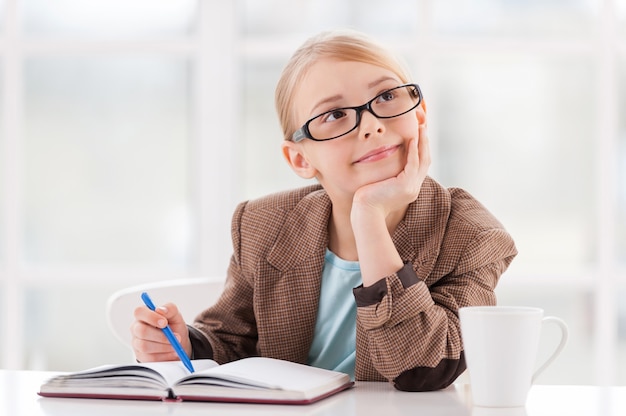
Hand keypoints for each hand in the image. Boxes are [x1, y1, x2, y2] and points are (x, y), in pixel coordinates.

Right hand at [131, 302, 191, 362]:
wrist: (178, 343)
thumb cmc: (173, 326)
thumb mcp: (176, 316)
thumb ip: (170, 309)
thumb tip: (161, 310)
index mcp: (144, 315)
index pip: (139, 311)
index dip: (151, 317)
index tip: (164, 322)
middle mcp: (137, 328)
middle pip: (141, 331)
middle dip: (161, 335)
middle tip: (175, 337)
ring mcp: (137, 343)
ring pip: (145, 346)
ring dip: (164, 346)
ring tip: (175, 345)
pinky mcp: (141, 356)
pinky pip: (150, 358)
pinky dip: (164, 356)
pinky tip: (172, 352)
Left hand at [349, 124, 430, 284]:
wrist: (365, 212)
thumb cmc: (367, 201)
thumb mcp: (379, 185)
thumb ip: (386, 176)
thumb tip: (382, 166)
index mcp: (409, 188)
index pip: (419, 165)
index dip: (421, 149)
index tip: (419, 134)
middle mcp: (413, 188)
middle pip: (426, 160)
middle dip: (425, 142)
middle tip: (424, 125)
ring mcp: (411, 187)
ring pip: (423, 159)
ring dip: (422, 141)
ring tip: (421, 127)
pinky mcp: (406, 185)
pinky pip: (413, 163)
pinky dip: (414, 150)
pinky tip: (412, 138)